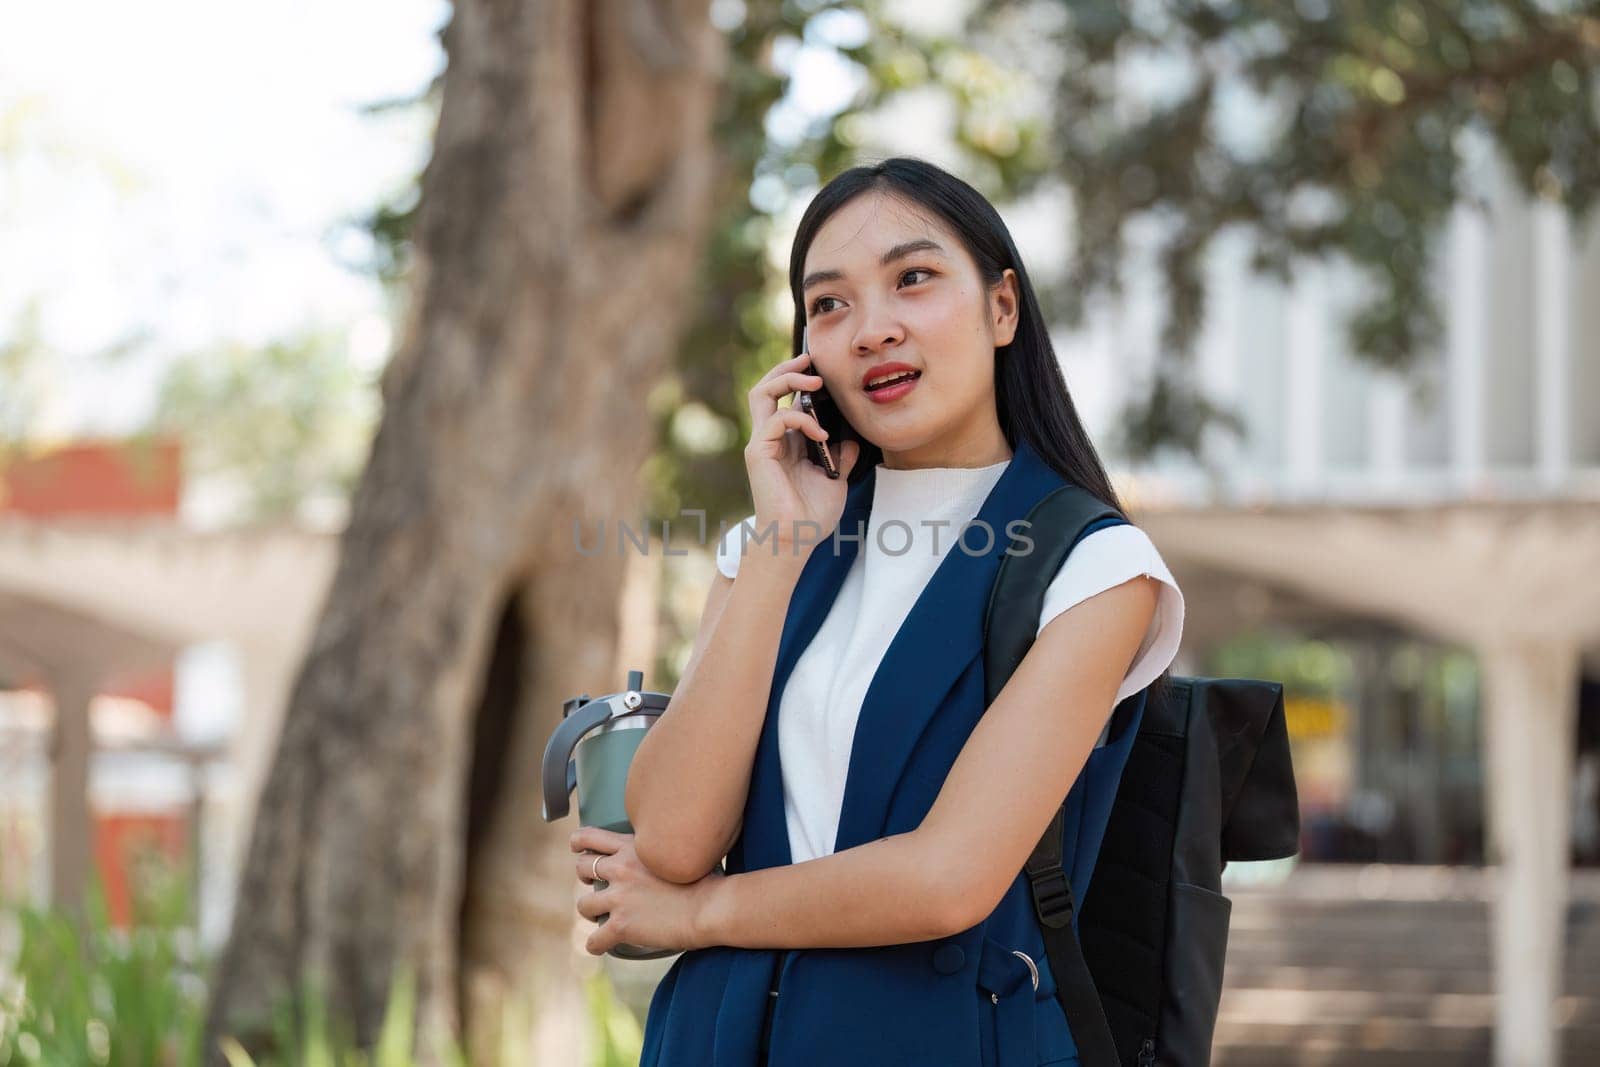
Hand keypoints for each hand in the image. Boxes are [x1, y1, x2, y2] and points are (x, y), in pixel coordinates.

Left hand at [570, 826, 724, 955]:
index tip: (578, 848)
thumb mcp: (674, 852)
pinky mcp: (621, 925)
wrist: (710, 906)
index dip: (578, 842)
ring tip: (602, 917)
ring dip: (591, 911)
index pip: (590, 836)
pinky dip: (596, 944)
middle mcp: (620, 868)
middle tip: (597, 886)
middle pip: (582, 868)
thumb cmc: (704, 879)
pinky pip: (593, 940)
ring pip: (583, 904)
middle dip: (586, 878)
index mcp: (632, 847)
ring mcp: (619, 897)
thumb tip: (660, 855)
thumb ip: (658, 852)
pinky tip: (603, 946)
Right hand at [744, 351, 861, 552]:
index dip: (802, 381)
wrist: (797, 539)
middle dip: (787, 368)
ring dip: (787, 379)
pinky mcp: (758, 452)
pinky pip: (776, 419)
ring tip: (814, 381)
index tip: (824, 372)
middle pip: (766, 388)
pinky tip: (821, 434)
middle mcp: (769, 439)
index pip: (786, 400)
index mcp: (785, 443)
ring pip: (761, 393)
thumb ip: (840, 457)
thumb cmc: (813, 515)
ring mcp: (761, 444)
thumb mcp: (836, 479)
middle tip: (811, 359)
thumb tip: (851, 439)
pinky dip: (801, 420)